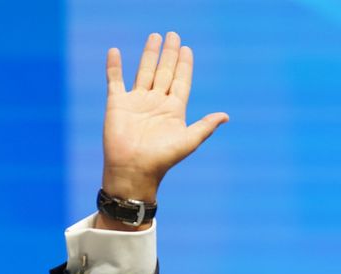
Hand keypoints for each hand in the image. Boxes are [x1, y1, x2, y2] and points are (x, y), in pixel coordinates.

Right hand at [102, 32, 228, 204]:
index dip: (184, 65)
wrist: (133, 170)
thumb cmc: (162, 159)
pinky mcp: (117, 103)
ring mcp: (136, 102)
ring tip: (155, 37)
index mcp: (173, 110)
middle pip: (164, 72)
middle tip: (173, 35)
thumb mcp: (188, 141)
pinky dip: (114, 66)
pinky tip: (115, 52)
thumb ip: (205, 126)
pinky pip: (115, 80)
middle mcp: (156, 103)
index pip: (181, 81)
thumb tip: (226, 116)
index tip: (187, 49)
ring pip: (144, 71)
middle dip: (169, 54)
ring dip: (149, 54)